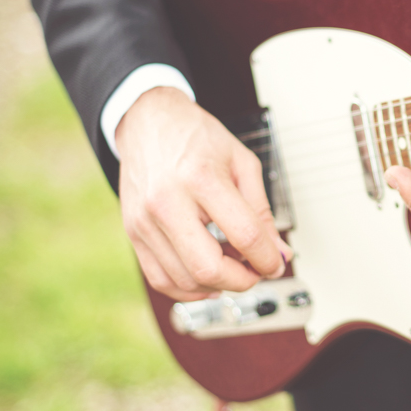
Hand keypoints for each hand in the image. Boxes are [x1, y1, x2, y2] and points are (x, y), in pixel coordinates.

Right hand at [116, 87, 289, 299]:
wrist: (148, 121)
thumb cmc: (195, 137)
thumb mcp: (241, 162)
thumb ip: (261, 210)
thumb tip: (277, 253)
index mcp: (200, 177)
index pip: (243, 234)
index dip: (267, 258)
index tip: (276, 262)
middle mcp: (167, 201)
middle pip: (208, 267)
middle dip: (242, 280)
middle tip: (256, 271)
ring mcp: (145, 221)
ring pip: (185, 280)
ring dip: (218, 285)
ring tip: (234, 268)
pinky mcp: (133, 233)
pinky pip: (160, 279)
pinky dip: (189, 289)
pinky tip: (208, 280)